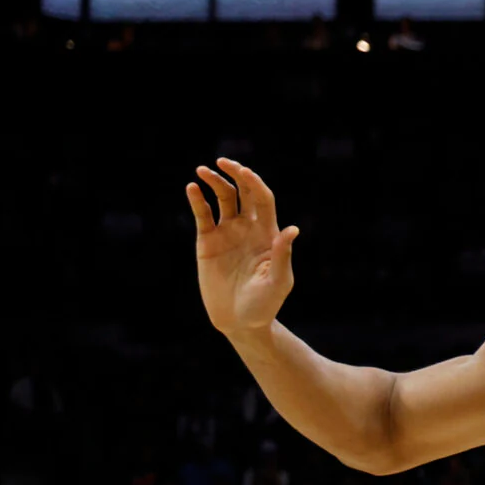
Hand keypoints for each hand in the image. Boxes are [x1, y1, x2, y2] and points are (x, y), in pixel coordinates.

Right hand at [187, 158, 297, 338]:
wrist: (240, 322)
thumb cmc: (265, 305)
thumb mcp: (278, 282)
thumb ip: (282, 255)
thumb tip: (292, 229)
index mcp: (268, 234)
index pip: (263, 199)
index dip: (254, 183)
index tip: (244, 172)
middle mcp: (248, 228)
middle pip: (242, 192)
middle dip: (235, 174)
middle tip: (223, 162)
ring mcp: (227, 233)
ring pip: (221, 199)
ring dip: (213, 182)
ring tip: (202, 171)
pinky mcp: (208, 242)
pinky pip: (203, 215)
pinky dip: (197, 200)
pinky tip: (192, 188)